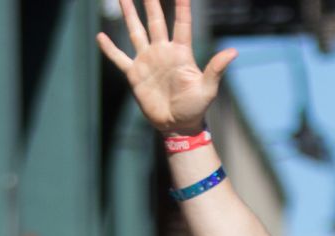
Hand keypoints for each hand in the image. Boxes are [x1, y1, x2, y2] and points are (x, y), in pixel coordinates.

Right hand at [97, 0, 236, 136]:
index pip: (181, 23)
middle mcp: (162, 51)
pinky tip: (101, 37)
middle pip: (155, 21)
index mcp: (181, 52)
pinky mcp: (134, 75)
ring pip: (136, 32)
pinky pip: (119, 58)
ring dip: (129, 14)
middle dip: (150, 3)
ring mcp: (147, 61)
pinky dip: (109, 49)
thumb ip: (216, 69)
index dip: (182, 6)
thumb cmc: (195, 107)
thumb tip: (233, 52)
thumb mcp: (207, 89)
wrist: (177, 125)